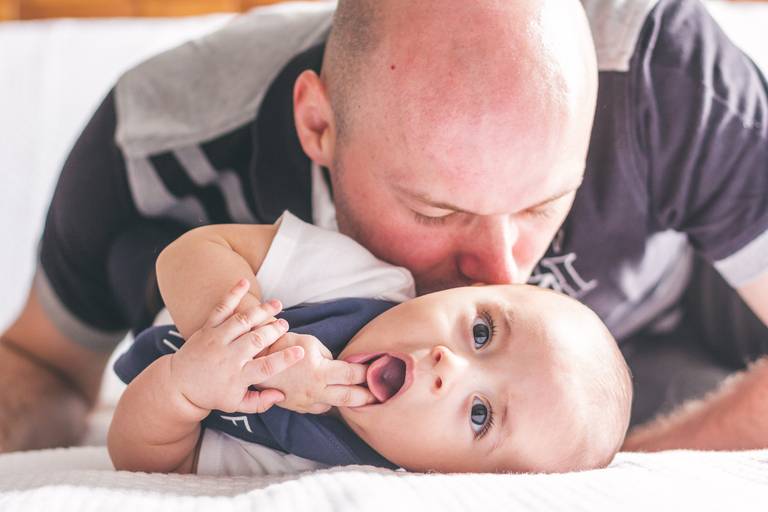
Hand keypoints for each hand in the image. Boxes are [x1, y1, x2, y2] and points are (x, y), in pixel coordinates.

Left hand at [169, 278, 304, 414]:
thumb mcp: (236, 405)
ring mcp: (217, 340)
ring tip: (277, 305)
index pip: (266, 368)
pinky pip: (221, 308)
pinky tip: (244, 282)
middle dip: (274, 330)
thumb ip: (260, 402)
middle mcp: (228, 357)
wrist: (178, 384)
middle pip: (256, 340)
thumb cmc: (212, 394)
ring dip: (262, 311)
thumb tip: (282, 394)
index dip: (284, 359)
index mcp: (237, 377)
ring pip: (242, 321)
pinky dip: (232, 294)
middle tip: (286, 325)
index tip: (300, 351)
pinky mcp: (207, 328)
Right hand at [257, 332, 376, 413]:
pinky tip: (332, 397)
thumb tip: (340, 364)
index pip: (352, 374)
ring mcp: (305, 402)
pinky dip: (328, 402)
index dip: (367, 373)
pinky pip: (318, 408)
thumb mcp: (310, 342)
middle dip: (367, 397)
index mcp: (320, 371)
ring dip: (347, 402)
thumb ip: (328, 356)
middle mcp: (315, 391)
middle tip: (381, 395)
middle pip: (349, 398)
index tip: (377, 371)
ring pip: (334, 406)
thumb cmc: (284, 346)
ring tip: (361, 399)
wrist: (255, 362)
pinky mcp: (297, 408)